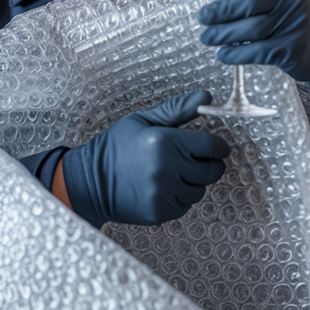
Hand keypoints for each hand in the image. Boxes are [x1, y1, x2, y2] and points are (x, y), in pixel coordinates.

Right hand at [58, 91, 229, 227]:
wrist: (90, 181)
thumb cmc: (116, 147)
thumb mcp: (143, 120)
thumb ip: (177, 109)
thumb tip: (206, 97)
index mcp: (164, 141)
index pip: (212, 146)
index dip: (219, 146)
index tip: (216, 147)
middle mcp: (166, 169)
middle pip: (212, 171)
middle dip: (208, 164)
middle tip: (192, 160)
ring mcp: (163, 193)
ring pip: (200, 190)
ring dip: (192, 182)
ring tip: (170, 173)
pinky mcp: (160, 212)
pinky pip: (185, 205)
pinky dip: (179, 197)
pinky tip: (161, 187)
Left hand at [198, 0, 309, 84]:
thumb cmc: (289, 16)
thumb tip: (214, 0)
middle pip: (250, 3)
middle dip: (221, 11)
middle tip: (202, 18)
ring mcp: (295, 24)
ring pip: (251, 28)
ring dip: (223, 34)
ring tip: (206, 37)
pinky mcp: (292, 49)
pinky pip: (257, 51)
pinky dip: (235, 53)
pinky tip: (222, 55)